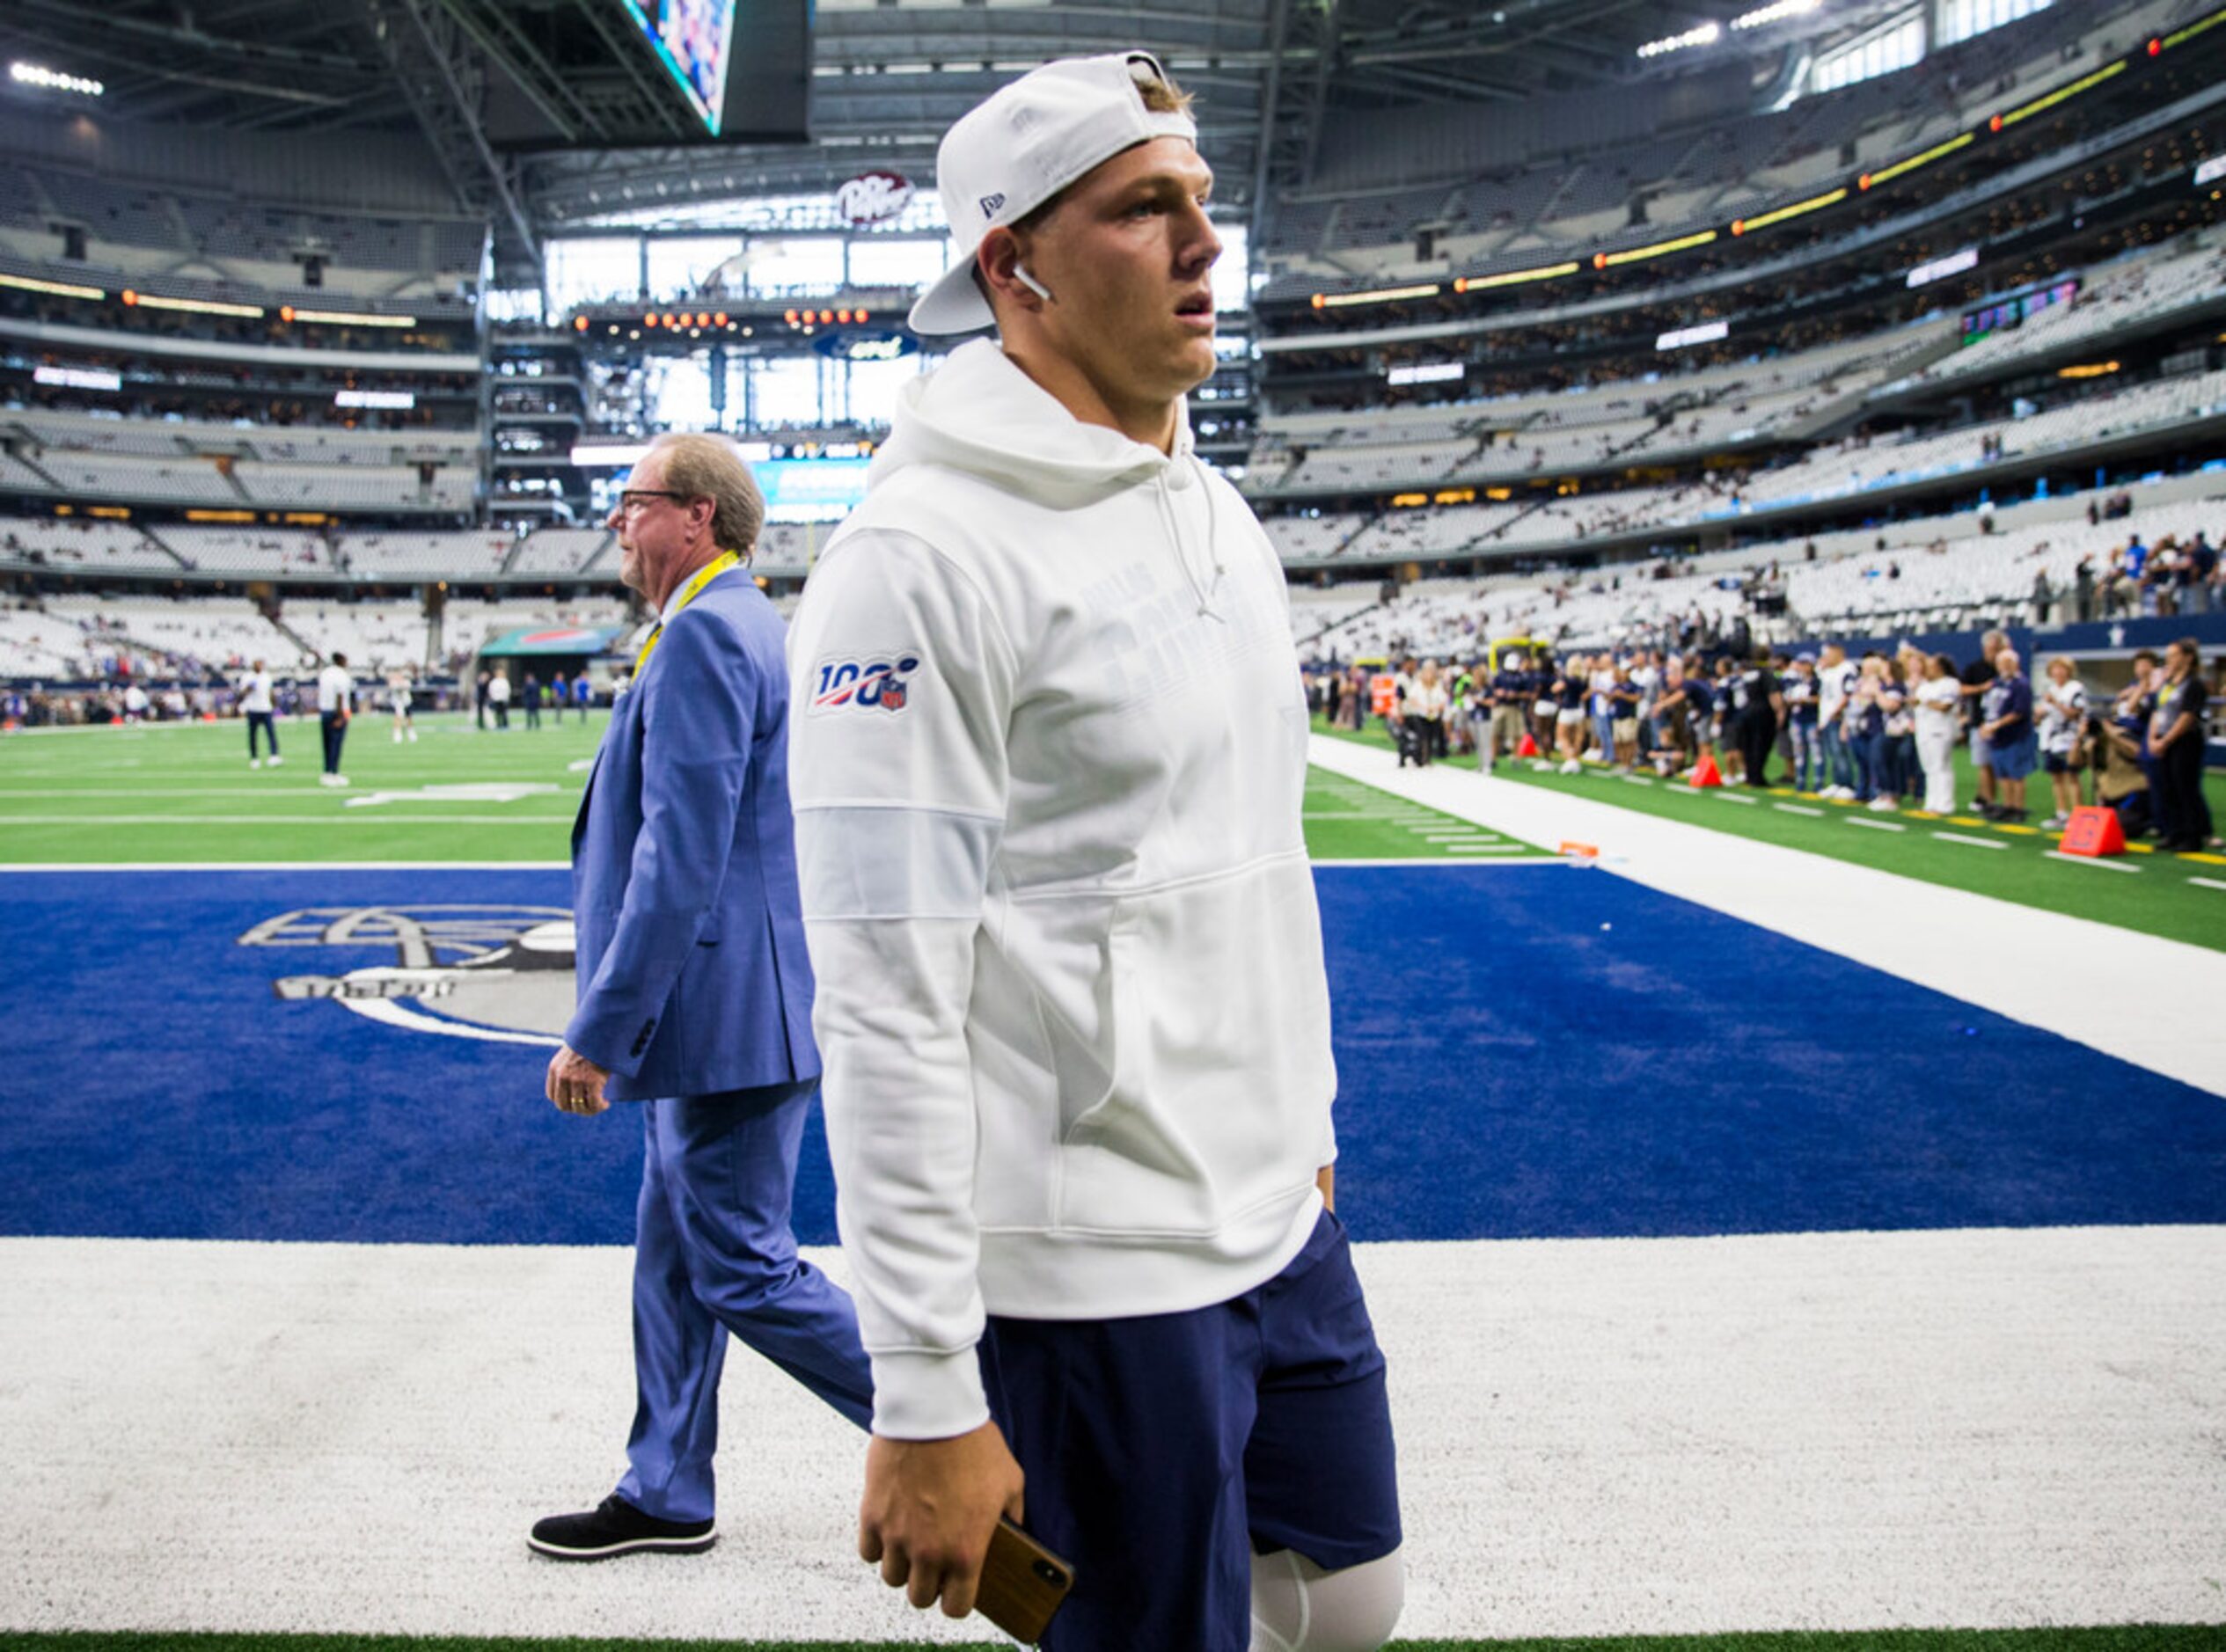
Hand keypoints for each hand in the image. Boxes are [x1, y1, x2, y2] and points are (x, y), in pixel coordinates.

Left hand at [545, 1043, 610, 1115]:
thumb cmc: (592, 1042)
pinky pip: (594, 1103)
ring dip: (591, 1110)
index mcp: (555, 1068)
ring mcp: (576, 1079)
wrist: (604, 1031)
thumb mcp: (572, 1054)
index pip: (552, 1096)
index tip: (576, 1101)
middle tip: (589, 1107)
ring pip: (580, 1106)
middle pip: (563, 1105)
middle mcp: (562, 1075)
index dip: (564, 1102)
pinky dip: (600, 1106)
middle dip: (576, 1109)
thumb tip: (574, 1089)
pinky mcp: (592, 1080)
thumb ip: (568, 1069)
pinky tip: (606, 1103)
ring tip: (601, 1105)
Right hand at [859, 1421, 1025, 1619]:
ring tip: (912, 1544)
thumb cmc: (975, 1444)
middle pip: (920, 1598)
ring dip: (903, 1566)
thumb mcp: (1010, 1482)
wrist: (933, 1411)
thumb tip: (1012, 1533)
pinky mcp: (872, 1516)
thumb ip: (1013, 1516)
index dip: (957, 1601)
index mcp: (966, 1551)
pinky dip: (878, 1546)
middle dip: (929, 1584)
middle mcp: (928, 1552)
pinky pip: (869, 1552)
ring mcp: (897, 1536)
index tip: (957, 1588)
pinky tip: (892, 1528)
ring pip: (892, 1578)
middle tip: (935, 1563)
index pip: (955, 1608)